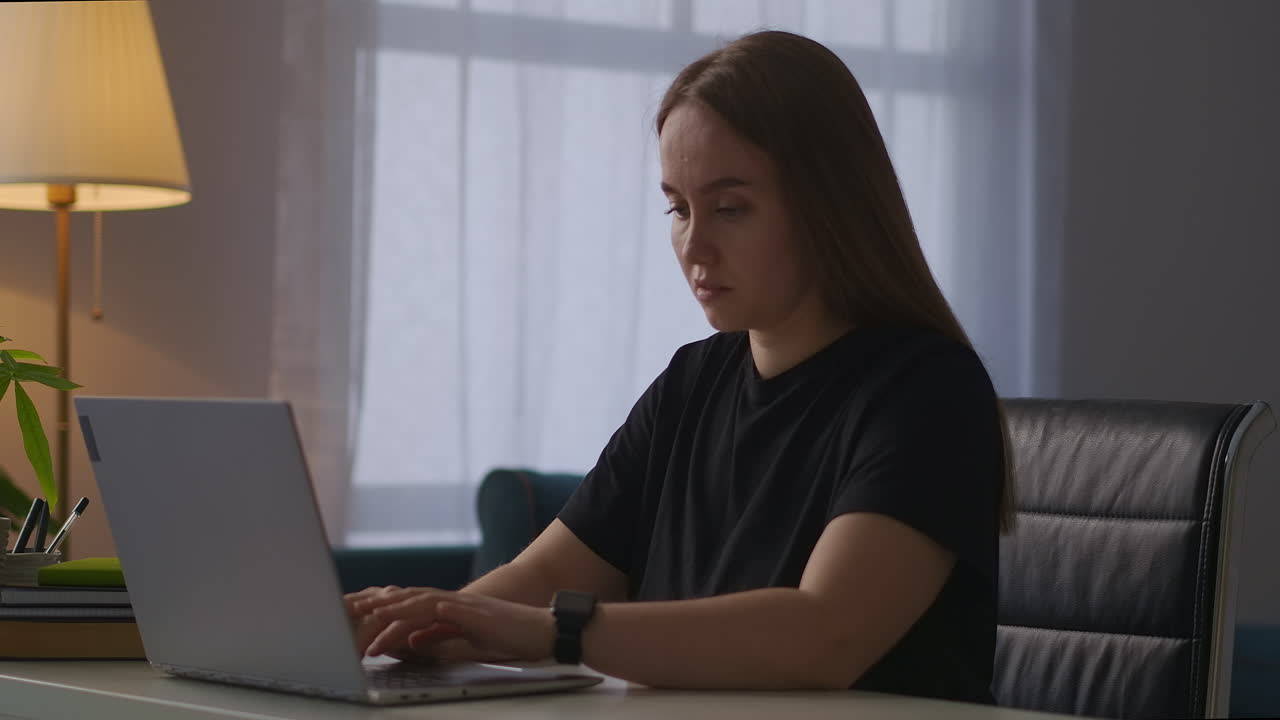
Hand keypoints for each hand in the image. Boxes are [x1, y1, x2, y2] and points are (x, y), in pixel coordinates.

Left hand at [349, 587, 555, 661]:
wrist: (542, 630)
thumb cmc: (509, 636)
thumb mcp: (467, 639)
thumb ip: (440, 636)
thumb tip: (413, 640)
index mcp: (449, 608)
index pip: (409, 605)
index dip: (383, 609)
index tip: (358, 617)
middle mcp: (453, 601)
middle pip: (408, 598)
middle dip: (379, 605)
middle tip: (351, 611)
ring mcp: (464, 605)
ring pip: (421, 601)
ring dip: (394, 608)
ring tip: (370, 615)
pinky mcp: (476, 613)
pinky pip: (447, 611)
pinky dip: (426, 613)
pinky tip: (410, 619)